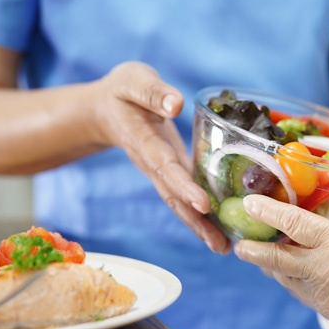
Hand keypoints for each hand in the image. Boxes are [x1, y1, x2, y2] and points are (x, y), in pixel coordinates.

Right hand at [94, 62, 229, 253]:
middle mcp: (152, 163)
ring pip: (178, 202)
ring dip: (199, 226)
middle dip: (195, 221)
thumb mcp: (134, 81)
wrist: (105, 109)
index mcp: (144, 141)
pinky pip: (184, 194)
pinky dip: (200, 214)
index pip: (165, 168)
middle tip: (219, 244)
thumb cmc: (122, 91)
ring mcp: (160, 170)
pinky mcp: (169, 170)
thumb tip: (176, 104)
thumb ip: (153, 92)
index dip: (183, 187)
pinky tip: (220, 228)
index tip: (202, 204)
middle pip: (173, 197)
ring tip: (222, 247)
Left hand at [233, 190, 328, 328]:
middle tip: (237, 243)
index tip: (249, 204)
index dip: (268, 211)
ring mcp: (319, 292)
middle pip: (275, 256)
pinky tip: (290, 276)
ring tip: (258, 256)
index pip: (293, 223)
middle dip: (252, 249)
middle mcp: (319, 268)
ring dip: (268, 265)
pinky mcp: (324, 310)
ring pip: (283, 276)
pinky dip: (288, 280)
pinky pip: (298, 291)